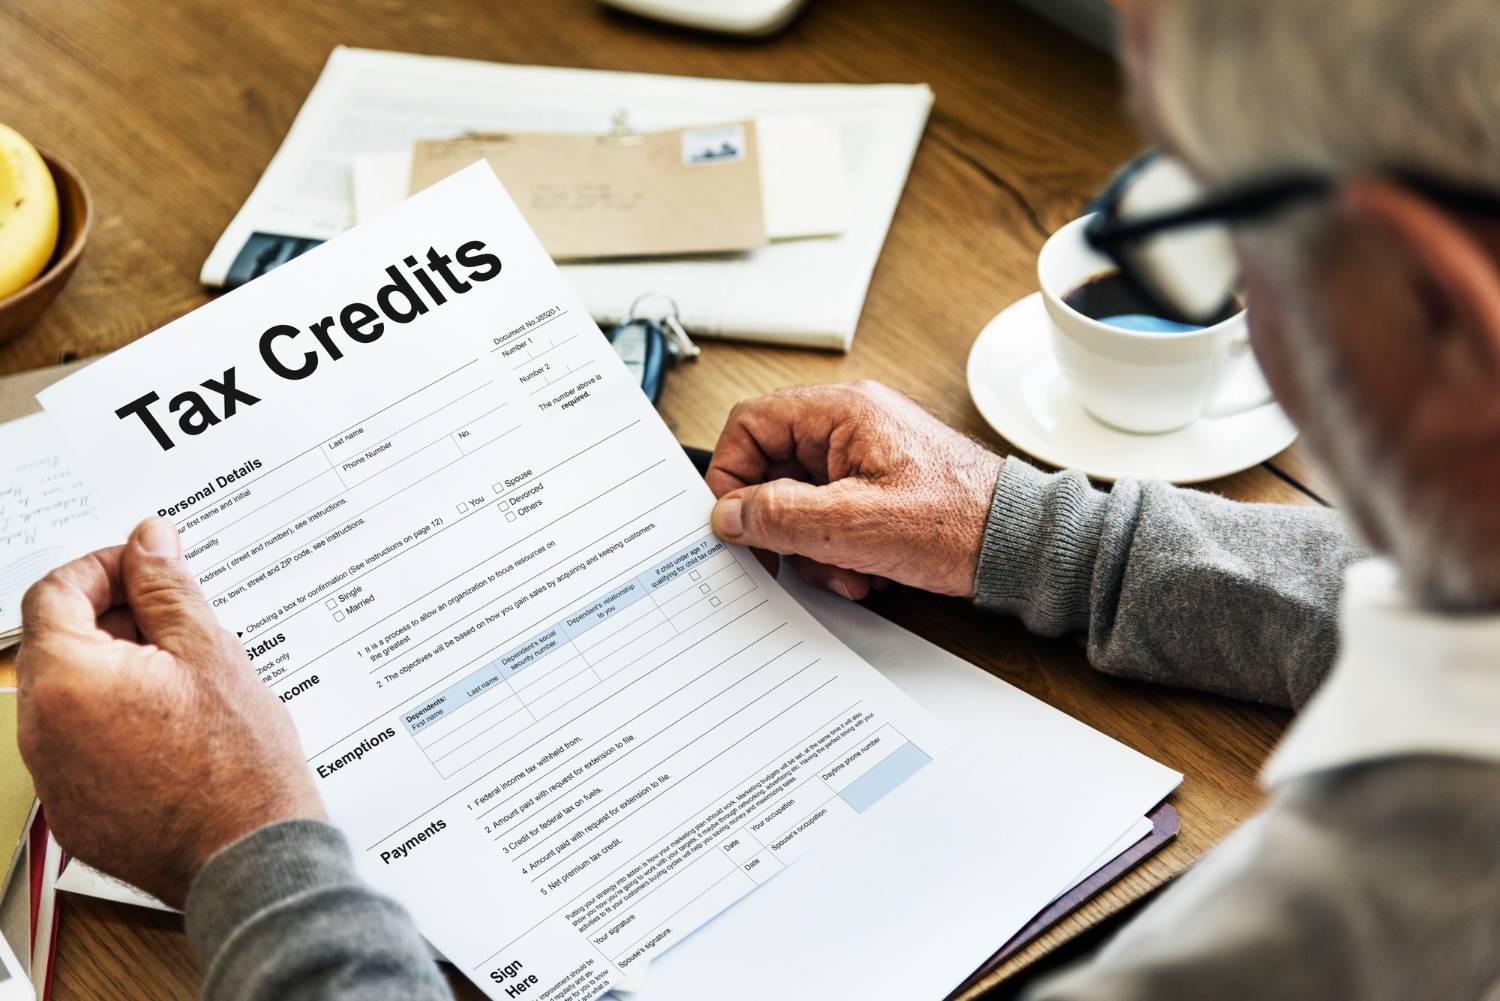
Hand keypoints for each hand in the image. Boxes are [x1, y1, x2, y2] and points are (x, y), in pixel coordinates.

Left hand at [17, 517, 324, 907]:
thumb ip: (167, 589)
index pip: (53, 592)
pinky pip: (82, 745)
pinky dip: (118, 722)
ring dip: (118, 671)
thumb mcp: (210, 653)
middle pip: (58, 644)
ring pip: (71, 696)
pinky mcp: (75, 810)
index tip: (146, 570)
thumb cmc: (238, 765)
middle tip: (178, 624)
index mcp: (68, 680)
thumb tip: (148, 542)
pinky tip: (176, 728)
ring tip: (187, 680)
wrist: (249, 858)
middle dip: (114, 620)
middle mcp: (43, 730)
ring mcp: (54, 776)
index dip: (103, 568)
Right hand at [707, 381, 1002, 599]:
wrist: (1021, 546)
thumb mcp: (854, 525)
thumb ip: (781, 516)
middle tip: (792, 561)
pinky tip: (867, 572)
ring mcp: (864, 457)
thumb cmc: (960, 522)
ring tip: (849, 572)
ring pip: (800, 502)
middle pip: (773, 470)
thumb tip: (727, 515)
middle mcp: (850, 425)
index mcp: (841, 412)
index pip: (750, 424)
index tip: (734, 524)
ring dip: (814, 548)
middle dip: (782, 527)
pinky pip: (831, 517)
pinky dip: (839, 551)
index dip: (731, 476)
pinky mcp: (878, 488)